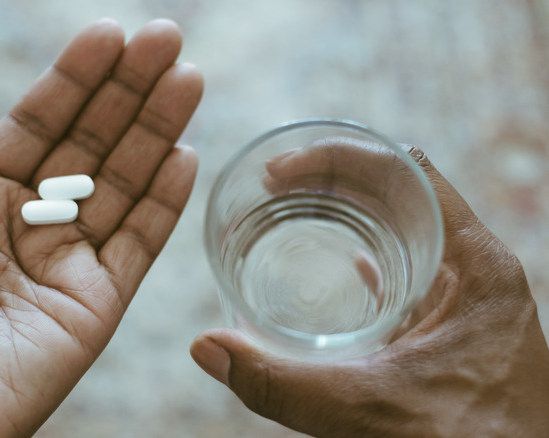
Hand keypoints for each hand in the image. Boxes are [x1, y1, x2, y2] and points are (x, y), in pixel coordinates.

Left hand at [0, 18, 202, 436]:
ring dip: (156, 130)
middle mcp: (22, 230)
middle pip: (87, 145)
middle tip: (164, 37)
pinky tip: (185, 152)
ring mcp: (61, 270)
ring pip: (120, 186)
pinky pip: (136, 247)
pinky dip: (163, 201)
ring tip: (186, 77)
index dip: (71, 79)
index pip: (34, 125)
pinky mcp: (90, 311)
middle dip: (127, 90)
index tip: (107, 33)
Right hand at [191, 145, 548, 436]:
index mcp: (474, 266)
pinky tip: (342, 268)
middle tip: (272, 185)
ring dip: (348, 215)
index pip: (406, 171)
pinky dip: (369, 257)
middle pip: (400, 191)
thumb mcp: (368, 409)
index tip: (280, 171)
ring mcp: (467, 297)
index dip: (338, 156)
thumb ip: (281, 383)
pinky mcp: (455, 325)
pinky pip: (409, 269)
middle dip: (331, 180)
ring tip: (291, 212)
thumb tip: (208, 348)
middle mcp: (475, 270)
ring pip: (403, 228)